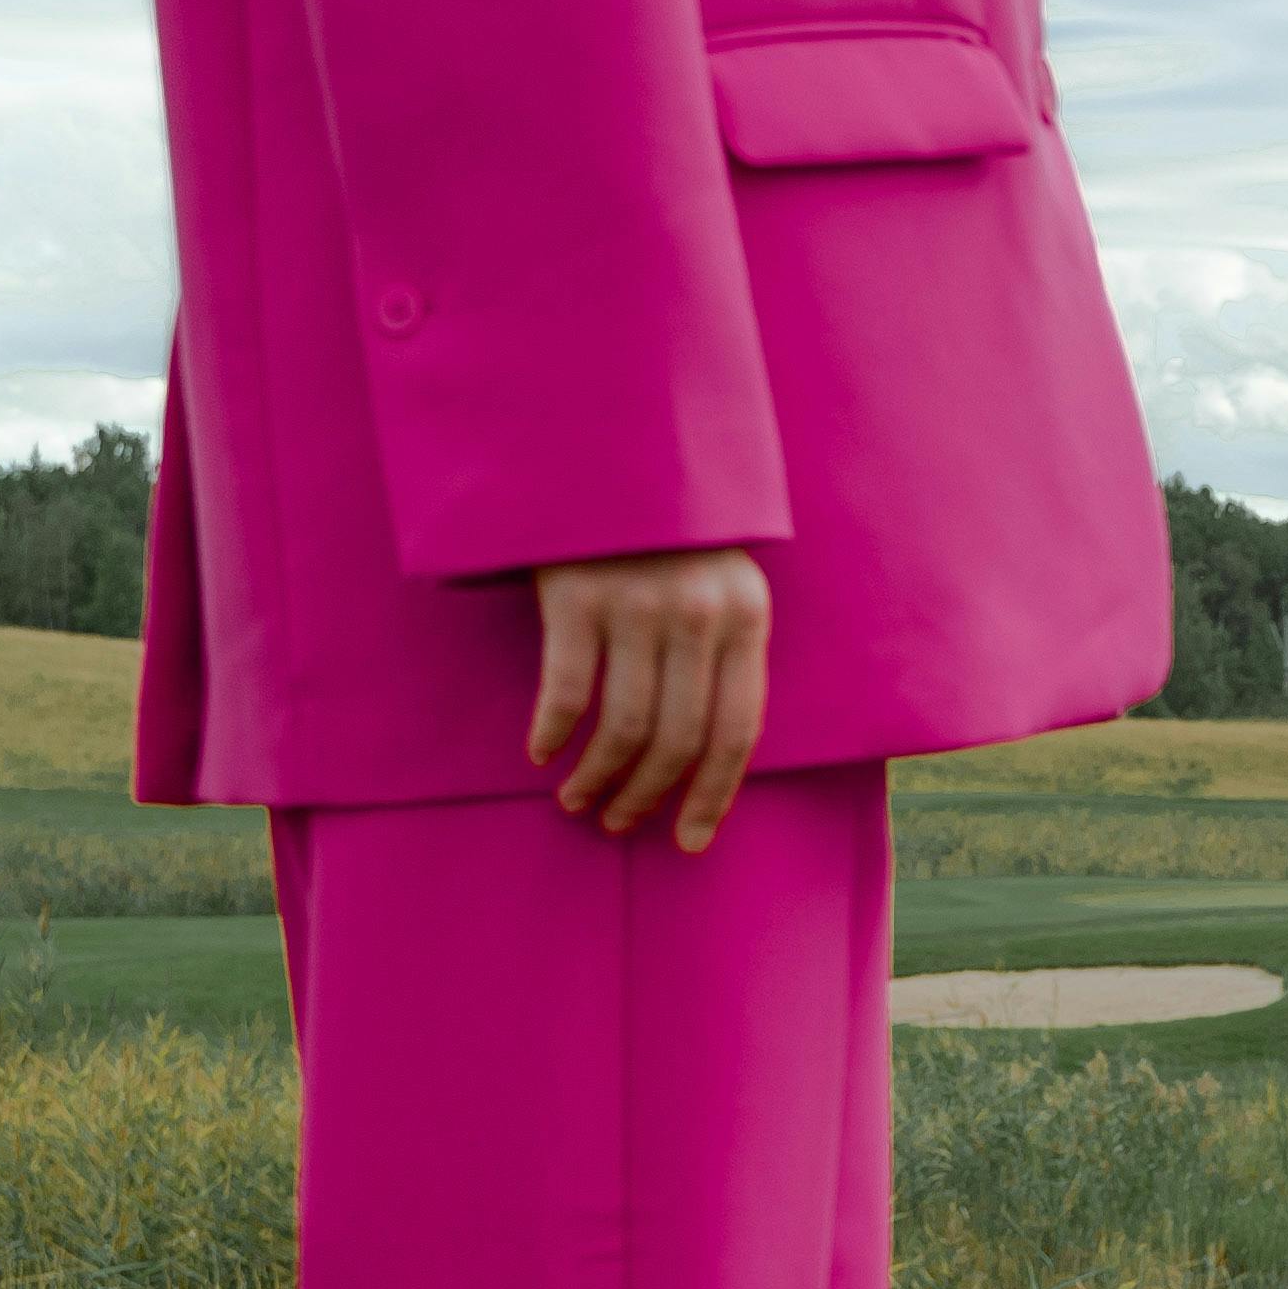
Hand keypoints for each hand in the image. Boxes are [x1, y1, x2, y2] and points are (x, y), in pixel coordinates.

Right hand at [528, 550, 771, 850]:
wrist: (606, 447)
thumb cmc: (662, 531)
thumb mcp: (716, 581)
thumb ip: (719, 651)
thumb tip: (704, 757)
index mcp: (746, 616)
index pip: (738, 731)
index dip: (712, 795)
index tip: (687, 841)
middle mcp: (699, 614)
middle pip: (679, 740)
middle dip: (647, 796)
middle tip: (617, 822)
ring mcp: (638, 603)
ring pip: (624, 728)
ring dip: (598, 778)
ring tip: (578, 802)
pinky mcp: (577, 593)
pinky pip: (566, 689)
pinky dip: (553, 732)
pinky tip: (541, 753)